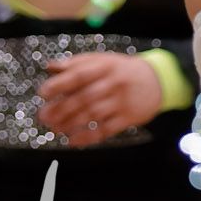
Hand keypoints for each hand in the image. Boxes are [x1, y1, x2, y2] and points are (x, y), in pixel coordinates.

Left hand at [37, 53, 162, 147]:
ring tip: (55, 129)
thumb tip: (50, 67)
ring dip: (71, 123)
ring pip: (93, 114)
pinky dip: (88, 137)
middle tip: (44, 117)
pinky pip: (106, 130)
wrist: (158, 81)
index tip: (43, 93)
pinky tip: (74, 141)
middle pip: (84, 97)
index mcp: (104, 66)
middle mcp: (113, 83)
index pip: (79, 74)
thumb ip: (77, 63)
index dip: (60, 84)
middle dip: (61, 109)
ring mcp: (121, 102)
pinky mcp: (128, 118)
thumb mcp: (103, 60)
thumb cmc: (124, 70)